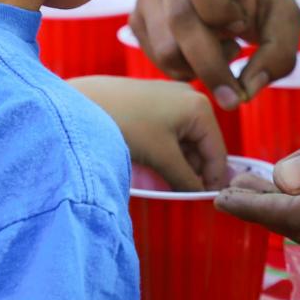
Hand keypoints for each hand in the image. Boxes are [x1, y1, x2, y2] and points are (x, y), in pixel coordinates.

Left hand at [69, 76, 229, 190]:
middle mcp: (190, 97)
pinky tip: (151, 162)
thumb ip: (186, 179)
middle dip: (192, 170)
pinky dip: (165, 149)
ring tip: (161, 179)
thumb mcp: (161, 157)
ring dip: (178, 161)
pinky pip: (169, 130)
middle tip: (178, 193)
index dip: (212, 180)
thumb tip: (201, 195)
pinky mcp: (152, 99)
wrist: (82, 104)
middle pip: (201, 145)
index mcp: (200, 108)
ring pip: (184, 138)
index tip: (203, 203)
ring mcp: (170, 96)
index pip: (217, 152)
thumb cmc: (127, 126)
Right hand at [128, 0, 299, 108]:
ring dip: (198, 66)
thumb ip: (279, 54)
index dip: (221, 12)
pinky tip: (205, 50)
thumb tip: (246, 91)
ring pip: (164, 48)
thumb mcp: (286, 16)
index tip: (242, 24)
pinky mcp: (136, 13)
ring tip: (223, 49)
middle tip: (236, 90)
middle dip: (212, 65)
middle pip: (179, 23)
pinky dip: (184, 68)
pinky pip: (155, 56)